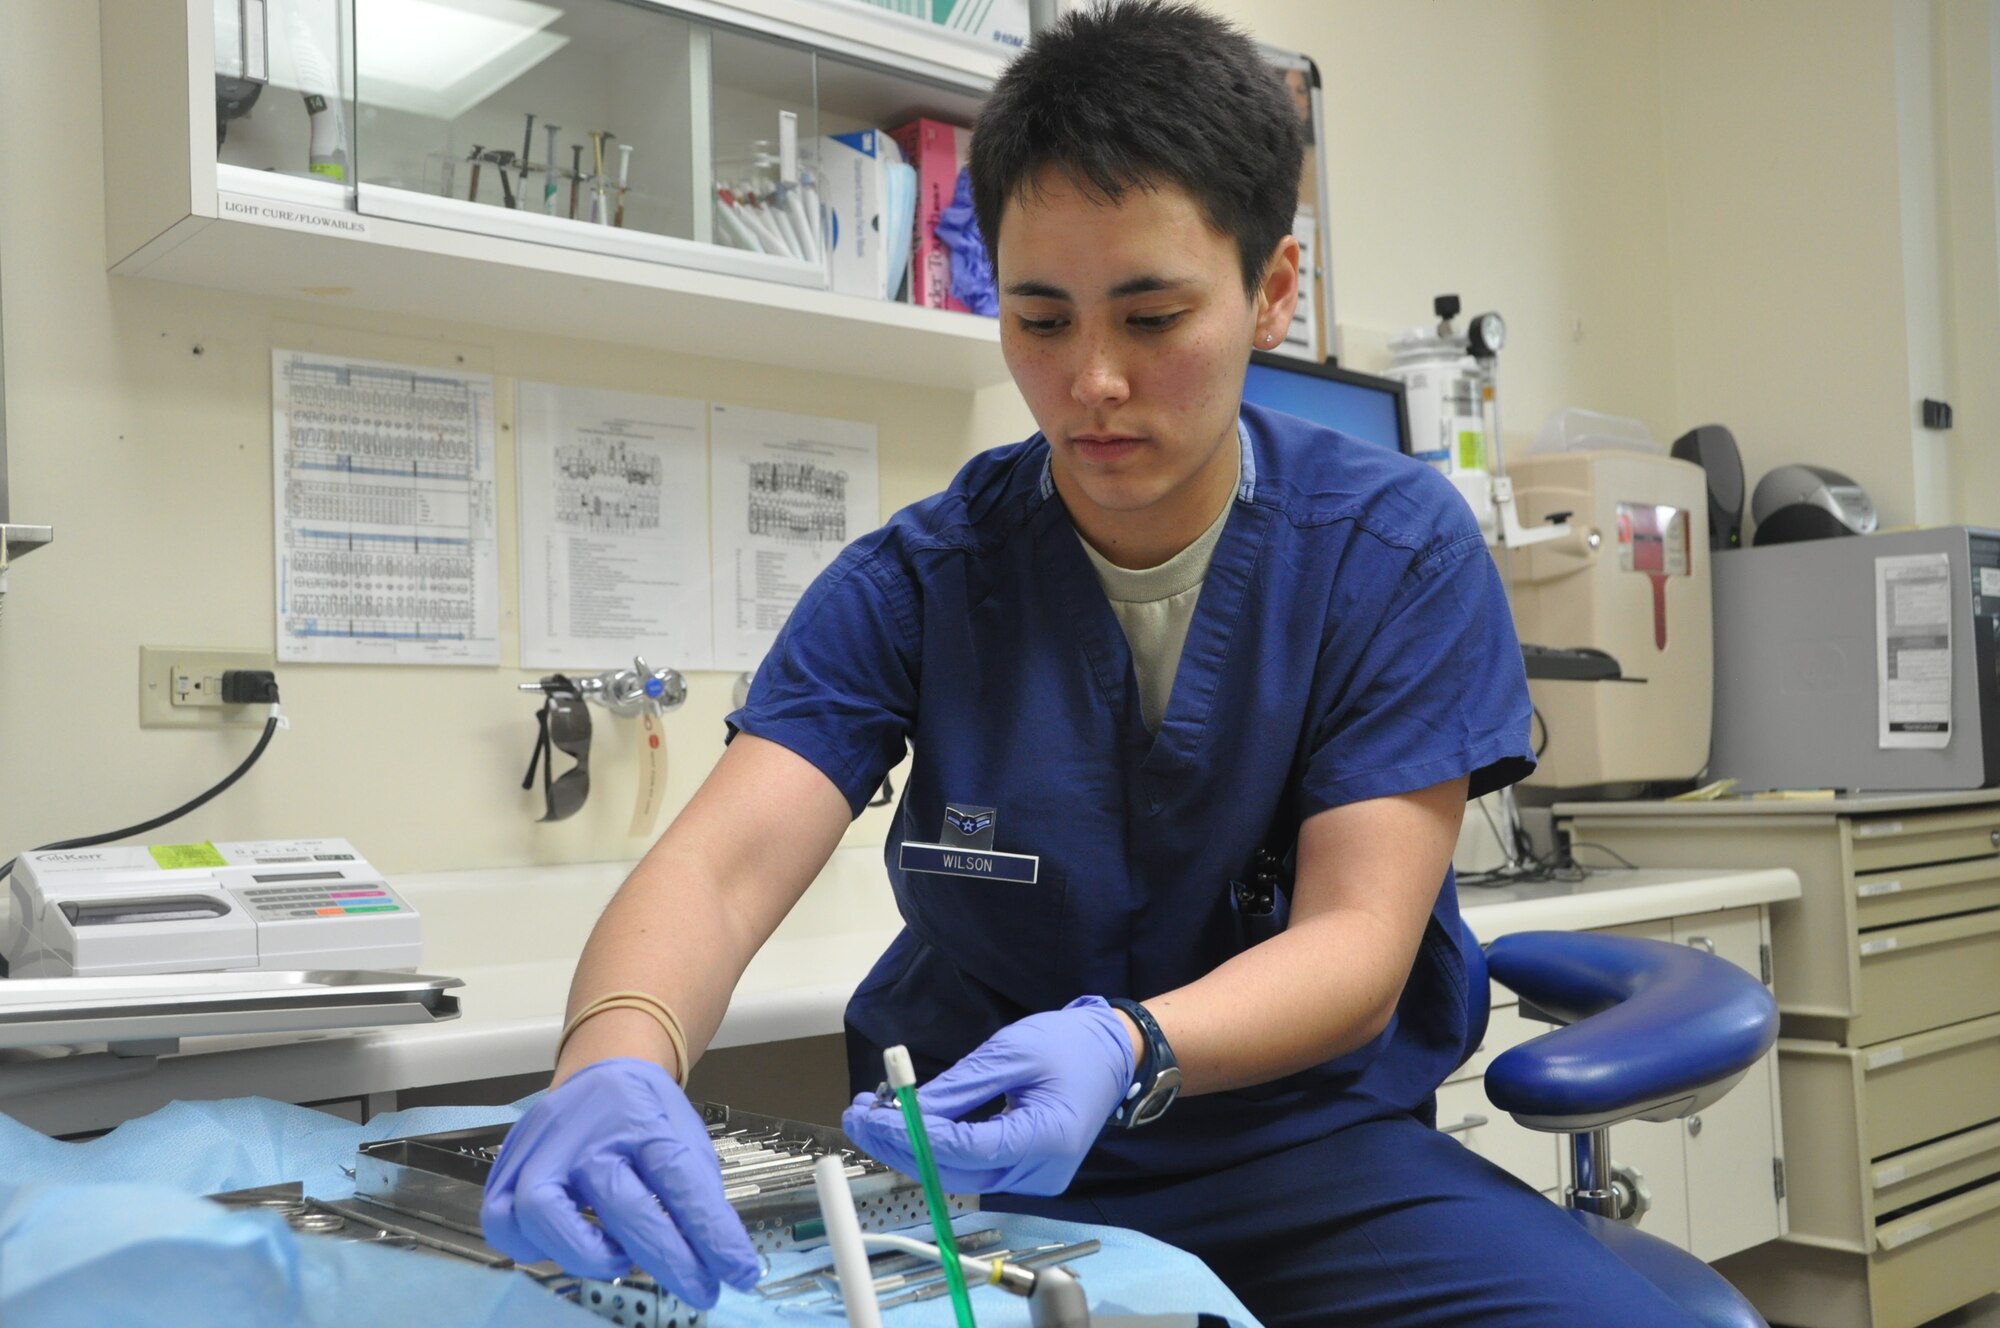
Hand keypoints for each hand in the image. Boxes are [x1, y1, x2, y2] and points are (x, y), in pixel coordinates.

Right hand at [480, 1058, 761, 1307]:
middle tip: (697, 1288)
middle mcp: (589, 1134)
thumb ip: (698, 1197)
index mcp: (644, 1121)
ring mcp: (543, 1151)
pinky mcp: (508, 1168)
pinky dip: (531, 1246)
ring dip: (586, 1253)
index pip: (681, 1180)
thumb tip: (724, 1259)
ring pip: (543, 1212)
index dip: (712, 1233)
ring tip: (618, 1259)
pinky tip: (564, 1244)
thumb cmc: (645, 1115)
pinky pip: (503, 1221)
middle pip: (622, 1202)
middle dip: (666, 1258)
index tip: (739, 1272)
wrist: (600, 1072)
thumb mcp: (685, 1140)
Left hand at [840, 996, 1135, 1195]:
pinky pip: (973, 1166)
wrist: (1114, 1053)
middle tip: (858, 1116)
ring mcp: (1034, 1178)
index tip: (871, 1115)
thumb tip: (907, 1109)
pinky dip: (938, 1148)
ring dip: (913, 1147)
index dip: (911, 1134)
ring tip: (874, 1116)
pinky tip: (908, 1126)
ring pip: (958, 1173)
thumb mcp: (1010, 1053)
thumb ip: (959, 1087)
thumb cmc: (1071, 1044)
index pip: (963, 1148)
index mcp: (1045, 1140)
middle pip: (954, 1171)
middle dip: (899, 1144)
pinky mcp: (1026, 1171)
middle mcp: (1040, 1172)